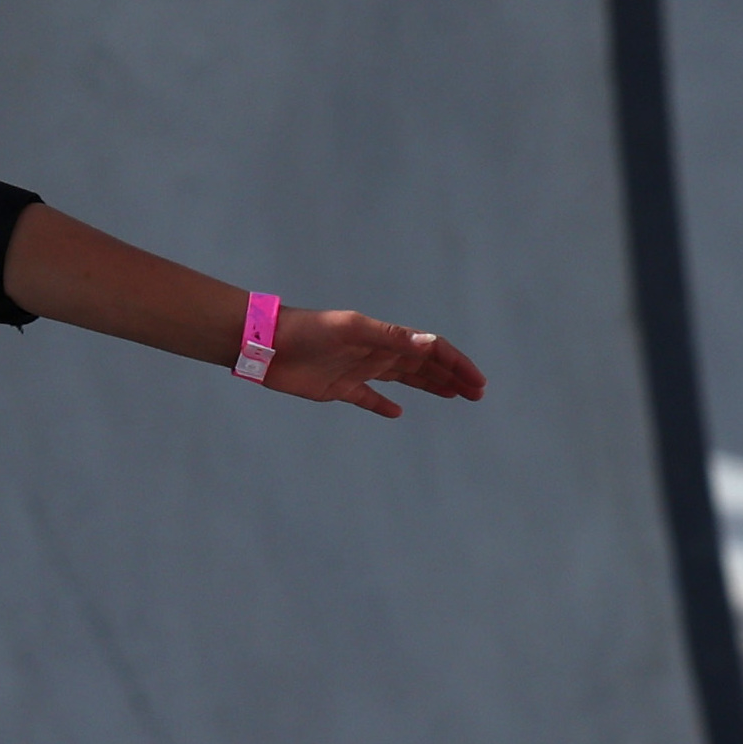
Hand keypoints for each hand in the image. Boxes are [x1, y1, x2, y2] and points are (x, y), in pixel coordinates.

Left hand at [260, 309, 485, 417]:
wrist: (265, 344)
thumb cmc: (307, 331)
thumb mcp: (352, 330)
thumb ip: (391, 338)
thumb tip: (432, 344)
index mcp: (383, 338)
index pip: (430, 349)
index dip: (456, 364)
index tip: (477, 383)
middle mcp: (374, 352)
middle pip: (422, 365)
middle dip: (451, 376)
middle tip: (476, 393)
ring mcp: (357, 370)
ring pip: (402, 379)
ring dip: (428, 385)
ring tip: (453, 395)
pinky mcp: (336, 388)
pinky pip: (367, 398)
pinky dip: (383, 405)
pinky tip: (397, 413)